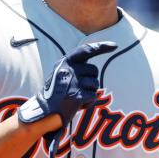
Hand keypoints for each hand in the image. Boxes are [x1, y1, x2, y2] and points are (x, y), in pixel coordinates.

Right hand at [18, 41, 117, 157]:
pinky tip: (77, 105)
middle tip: (77, 89)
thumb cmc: (57, 92)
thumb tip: (96, 52)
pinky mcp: (75, 95)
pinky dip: (88, 103)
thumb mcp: (63, 73)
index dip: (101, 46)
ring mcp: (72, 82)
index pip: (85, 50)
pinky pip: (93, 96)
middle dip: (91, 80)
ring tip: (75, 97)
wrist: (44, 111)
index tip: (115, 46)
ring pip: (95, 84)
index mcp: (64, 62)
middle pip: (94, 70)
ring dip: (89, 92)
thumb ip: (77, 65)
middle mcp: (68, 69)